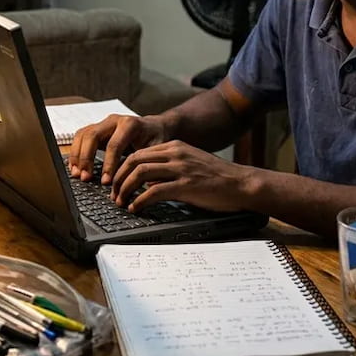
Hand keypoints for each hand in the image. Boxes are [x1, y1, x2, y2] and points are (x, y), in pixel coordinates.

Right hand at [68, 114, 167, 183]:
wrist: (153, 127)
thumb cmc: (156, 139)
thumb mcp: (157, 149)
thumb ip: (147, 162)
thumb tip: (138, 182)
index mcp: (130, 124)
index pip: (114, 145)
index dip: (108, 164)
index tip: (105, 181)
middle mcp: (114, 120)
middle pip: (92, 136)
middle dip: (86, 158)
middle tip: (85, 178)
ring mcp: (103, 124)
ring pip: (83, 135)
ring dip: (77, 156)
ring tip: (77, 174)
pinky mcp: (96, 129)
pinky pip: (80, 138)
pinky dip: (75, 153)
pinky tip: (75, 167)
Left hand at [110, 141, 251, 212]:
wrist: (242, 184)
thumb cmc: (217, 178)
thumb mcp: (191, 163)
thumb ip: (170, 166)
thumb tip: (146, 181)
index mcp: (175, 146)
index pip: (138, 152)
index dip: (122, 168)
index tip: (116, 182)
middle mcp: (175, 153)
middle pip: (134, 161)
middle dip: (119, 178)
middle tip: (113, 194)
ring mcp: (181, 168)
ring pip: (140, 173)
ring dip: (125, 189)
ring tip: (120, 202)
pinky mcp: (186, 185)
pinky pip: (154, 191)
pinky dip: (140, 201)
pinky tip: (136, 208)